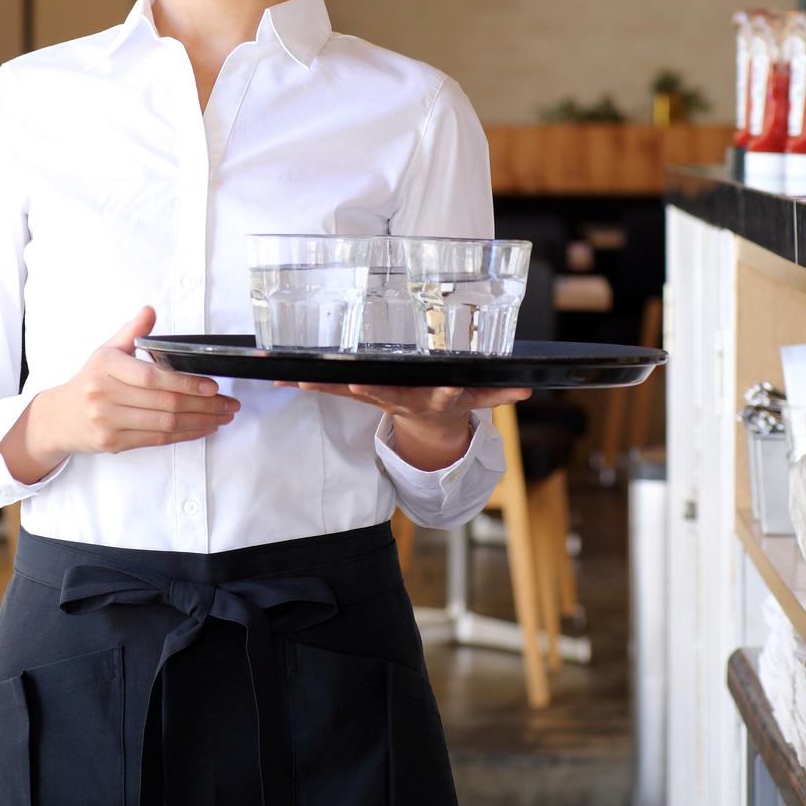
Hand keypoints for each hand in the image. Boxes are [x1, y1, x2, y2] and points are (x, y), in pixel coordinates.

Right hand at [0, 306, 237, 483]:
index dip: (186, 382)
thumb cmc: (89, 380)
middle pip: (164, 402)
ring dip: (200, 421)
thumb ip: (132, 331)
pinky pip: (157, 440)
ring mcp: (108, 422)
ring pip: (164, 423)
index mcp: (106, 366)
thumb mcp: (106, 350)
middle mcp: (104, 395)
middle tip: (229, 404)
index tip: (213, 386)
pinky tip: (203, 428)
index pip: (152, 377)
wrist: (59, 417)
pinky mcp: (113, 443)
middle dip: (204, 405)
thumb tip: (150, 310)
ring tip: (223, 416)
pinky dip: (185, 435)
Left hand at [274, 381, 531, 470]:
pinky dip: (307, 383)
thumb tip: (527, 390)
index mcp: (432, 398)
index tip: (443, 390)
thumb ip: (498, 394)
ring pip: (350, 392)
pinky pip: (331, 389)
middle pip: (386, 396)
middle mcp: (402, 399)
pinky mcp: (361, 394)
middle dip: (370, 391)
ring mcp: (379, 399)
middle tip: (355, 387)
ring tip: (300, 380)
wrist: (430, 427)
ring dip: (325, 387)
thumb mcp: (475, 398)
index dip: (440, 394)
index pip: (438, 395)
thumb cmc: (450, 399)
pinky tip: (279, 377)